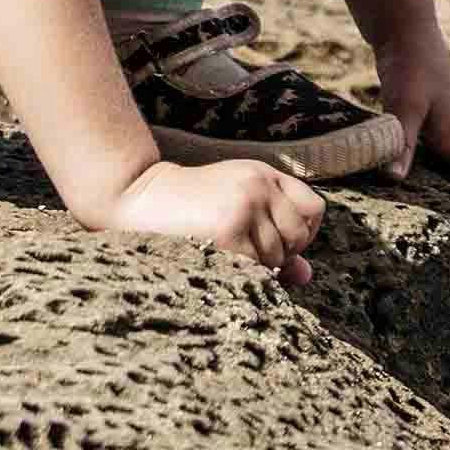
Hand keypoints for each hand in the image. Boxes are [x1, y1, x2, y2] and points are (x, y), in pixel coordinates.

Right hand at [96, 155, 323, 279]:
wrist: (135, 197)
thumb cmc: (185, 208)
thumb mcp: (235, 207)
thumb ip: (273, 233)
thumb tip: (305, 275)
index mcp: (264, 173)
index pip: (314, 210)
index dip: (302, 233)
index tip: (278, 243)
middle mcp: (260, 184)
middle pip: (299, 237)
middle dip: (279, 255)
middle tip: (242, 254)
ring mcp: (246, 205)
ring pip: (278, 257)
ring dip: (255, 268)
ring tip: (222, 255)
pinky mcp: (230, 230)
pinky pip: (256, 268)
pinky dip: (242, 275)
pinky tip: (215, 263)